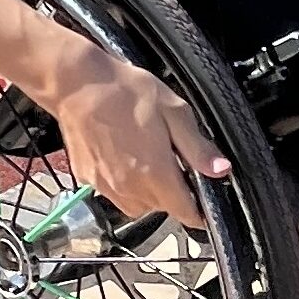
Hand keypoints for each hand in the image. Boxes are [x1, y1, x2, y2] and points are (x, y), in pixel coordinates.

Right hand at [26, 30, 229, 229]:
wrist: (77, 85)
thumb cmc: (125, 93)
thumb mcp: (175, 113)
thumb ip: (198, 148)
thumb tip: (221, 171)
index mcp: (156, 174)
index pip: (186, 213)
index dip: (199, 209)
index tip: (201, 197)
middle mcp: (131, 188)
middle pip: (163, 208)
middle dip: (173, 192)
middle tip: (171, 159)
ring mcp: (107, 187)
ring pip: (138, 205)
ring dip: (149, 192)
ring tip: (146, 158)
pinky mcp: (88, 180)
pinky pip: (115, 194)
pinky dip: (124, 184)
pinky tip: (123, 156)